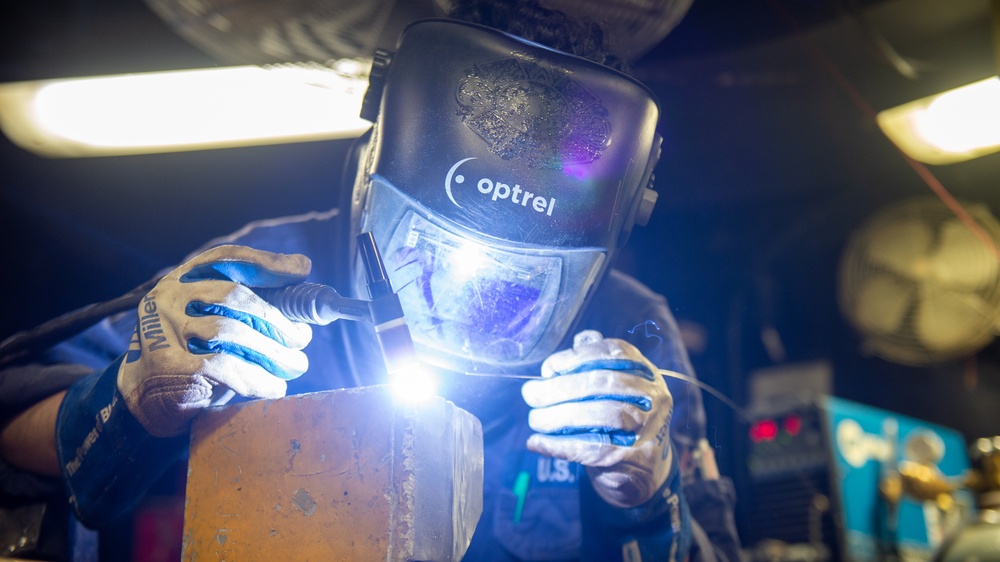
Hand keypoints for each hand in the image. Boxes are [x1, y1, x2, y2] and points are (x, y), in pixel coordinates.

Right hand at [118, 245, 312, 436]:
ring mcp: (163, 329)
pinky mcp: (168, 364)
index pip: (226, 258)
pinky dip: (257, 378)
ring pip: (230, 331)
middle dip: (276, 318)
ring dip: (272, 351)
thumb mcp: (215, 320)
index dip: (266, 262)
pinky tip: (275, 387)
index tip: (301, 271)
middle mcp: (168, 297)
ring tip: (296, 365)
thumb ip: (248, 304)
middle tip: (302, 338)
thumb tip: (302, 274)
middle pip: (233, 296)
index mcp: (183, 279)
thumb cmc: (194, 354)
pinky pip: (224, 367)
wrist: (145, 397)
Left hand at [522, 330, 673, 507]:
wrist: (645, 471)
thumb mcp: (615, 390)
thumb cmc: (620, 422)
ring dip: (558, 417)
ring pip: (600, 415)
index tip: (548, 369)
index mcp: (645, 372)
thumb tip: (578, 342)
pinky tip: (536, 443)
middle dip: (559, 388)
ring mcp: (648, 428)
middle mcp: (652, 396)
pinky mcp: (635, 458)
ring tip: (534, 419)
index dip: (576, 357)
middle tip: (530, 394)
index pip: (613, 352)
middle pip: (603, 384)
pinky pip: (592, 449)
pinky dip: (559, 445)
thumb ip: (597, 364)